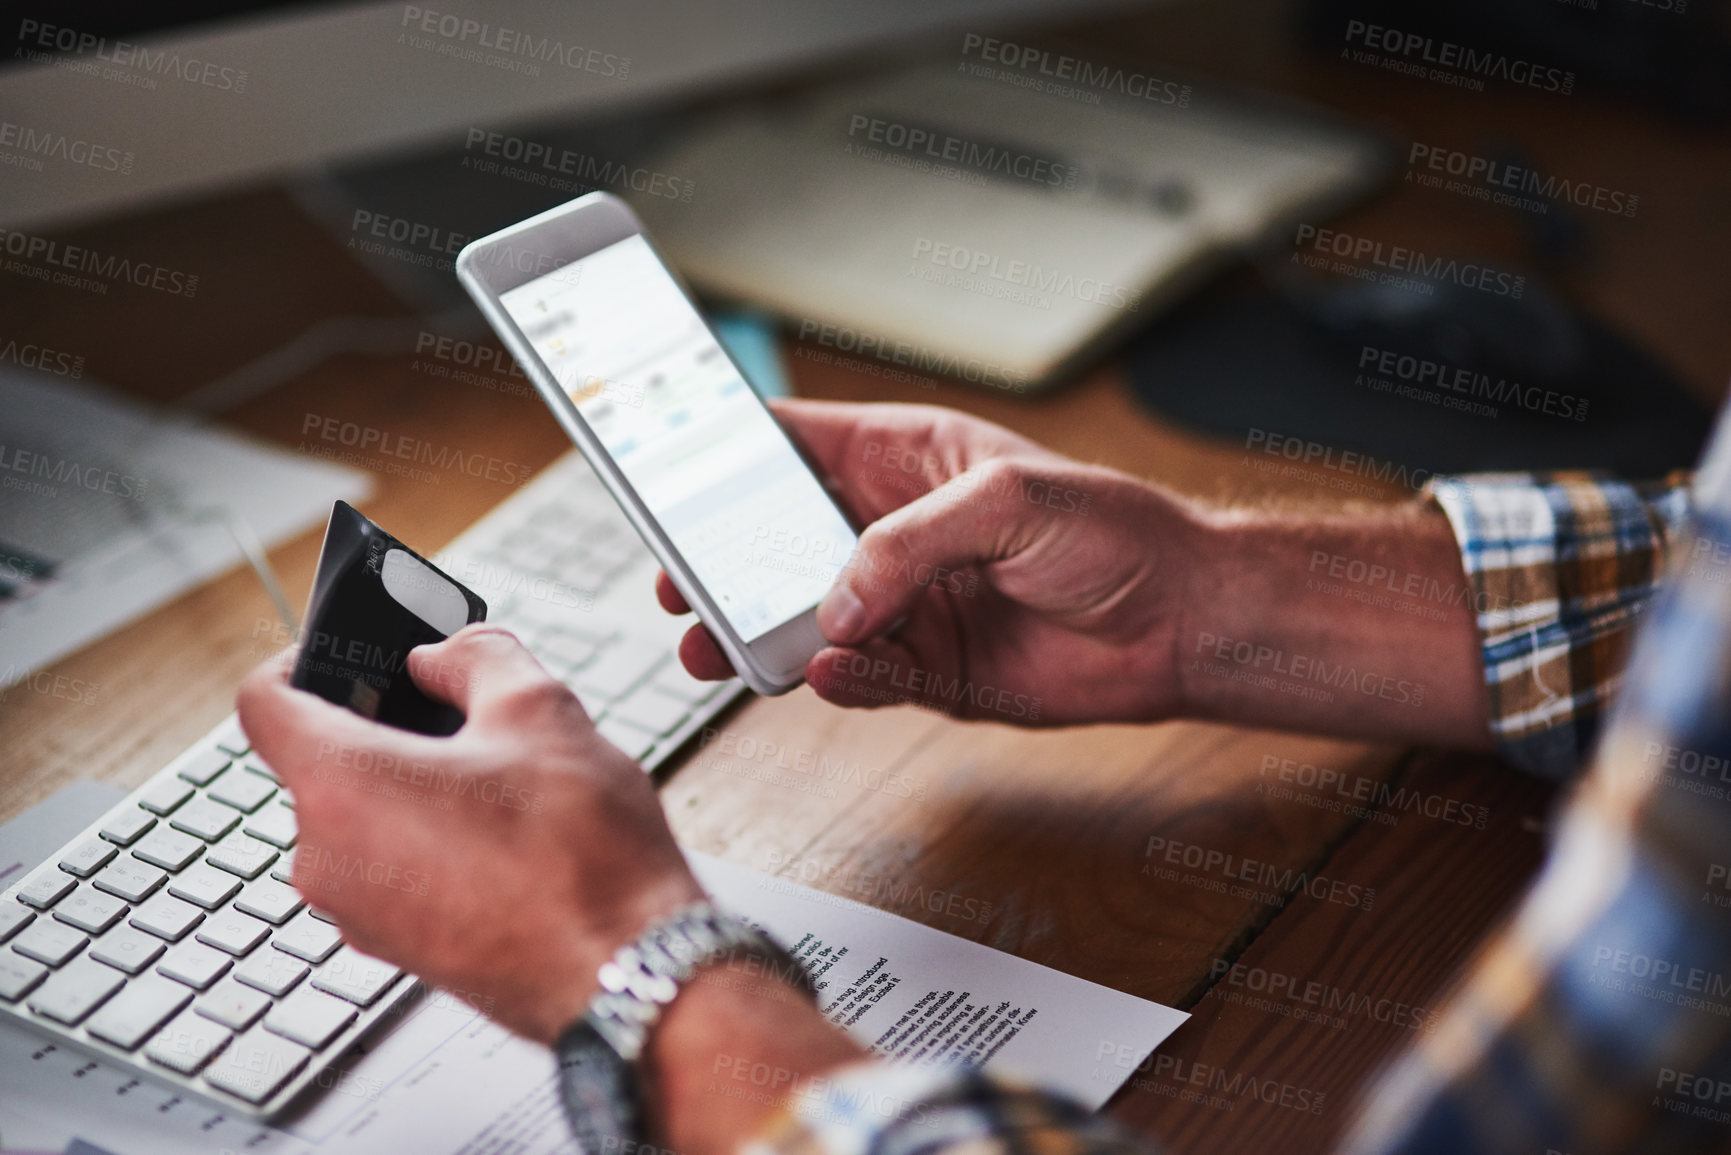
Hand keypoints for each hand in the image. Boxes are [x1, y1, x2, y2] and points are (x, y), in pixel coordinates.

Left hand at [236, 626, 703, 1044]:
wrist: (625, 968)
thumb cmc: (581, 856)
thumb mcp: (540, 709)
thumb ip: (475, 656)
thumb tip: (445, 657)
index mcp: (340, 786)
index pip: (264, 702)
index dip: (299, 660)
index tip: (338, 654)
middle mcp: (328, 858)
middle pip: (322, 763)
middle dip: (387, 729)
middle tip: (459, 714)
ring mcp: (358, 913)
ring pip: (362, 820)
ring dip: (415, 788)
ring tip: (502, 782)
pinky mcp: (397, 949)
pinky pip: (391, 870)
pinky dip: (431, 841)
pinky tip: (507, 836)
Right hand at [660, 399, 1209, 725]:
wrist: (1183, 622)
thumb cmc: (1114, 530)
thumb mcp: (1006, 500)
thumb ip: (909, 545)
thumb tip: (837, 604)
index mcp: (905, 461)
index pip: (795, 448)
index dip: (729, 458)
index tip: (668, 475)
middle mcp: (894, 535)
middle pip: (780, 544)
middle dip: (725, 563)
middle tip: (677, 583)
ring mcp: (907, 605)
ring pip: (808, 621)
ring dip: (761, 635)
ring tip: (715, 647)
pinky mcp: (929, 672)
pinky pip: (862, 680)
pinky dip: (837, 682)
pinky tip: (823, 674)